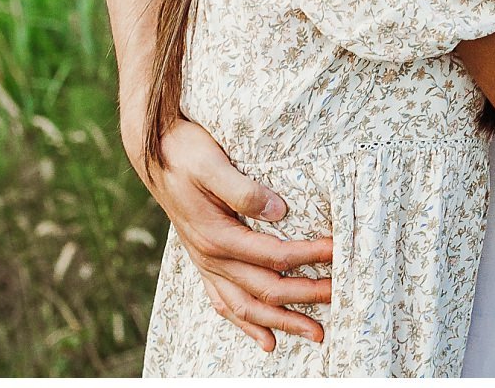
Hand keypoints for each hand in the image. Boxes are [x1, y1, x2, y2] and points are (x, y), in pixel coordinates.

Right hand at [142, 118, 334, 349]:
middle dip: (306, 296)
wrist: (154, 154)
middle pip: (265, 288)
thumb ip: (243, 190)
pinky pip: (224, 304)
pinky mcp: (204, 262)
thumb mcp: (212, 164)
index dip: (309, 256)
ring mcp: (206, 264)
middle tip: (340, 296)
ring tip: (315, 334)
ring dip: (282, 322)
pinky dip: (247, 325)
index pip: (274, 255)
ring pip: (246, 306)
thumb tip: (280, 210)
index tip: (339, 251)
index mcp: (216, 236)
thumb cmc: (185, 154)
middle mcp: (210, 257)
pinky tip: (268, 339)